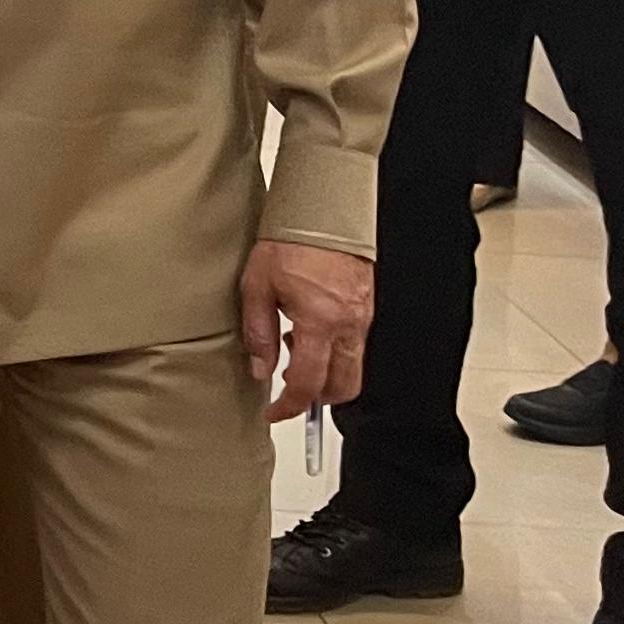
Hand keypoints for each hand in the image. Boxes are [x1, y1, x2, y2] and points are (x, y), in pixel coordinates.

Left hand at [240, 238, 373, 420]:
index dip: (290, 406)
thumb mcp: (256, 287)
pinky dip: (335, 353)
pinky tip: (309, 332)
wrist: (322, 211)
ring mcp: (362, 317)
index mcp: (319, 322)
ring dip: (327, 376)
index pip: (308, 383)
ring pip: (354, 369)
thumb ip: (257, 333)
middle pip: (344, 386)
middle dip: (317, 399)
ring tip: (295, 353)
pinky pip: (356, 346)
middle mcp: (348, 325)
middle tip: (289, 392)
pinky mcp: (366, 308)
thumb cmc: (289, 242)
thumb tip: (259, 369)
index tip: (275, 412)